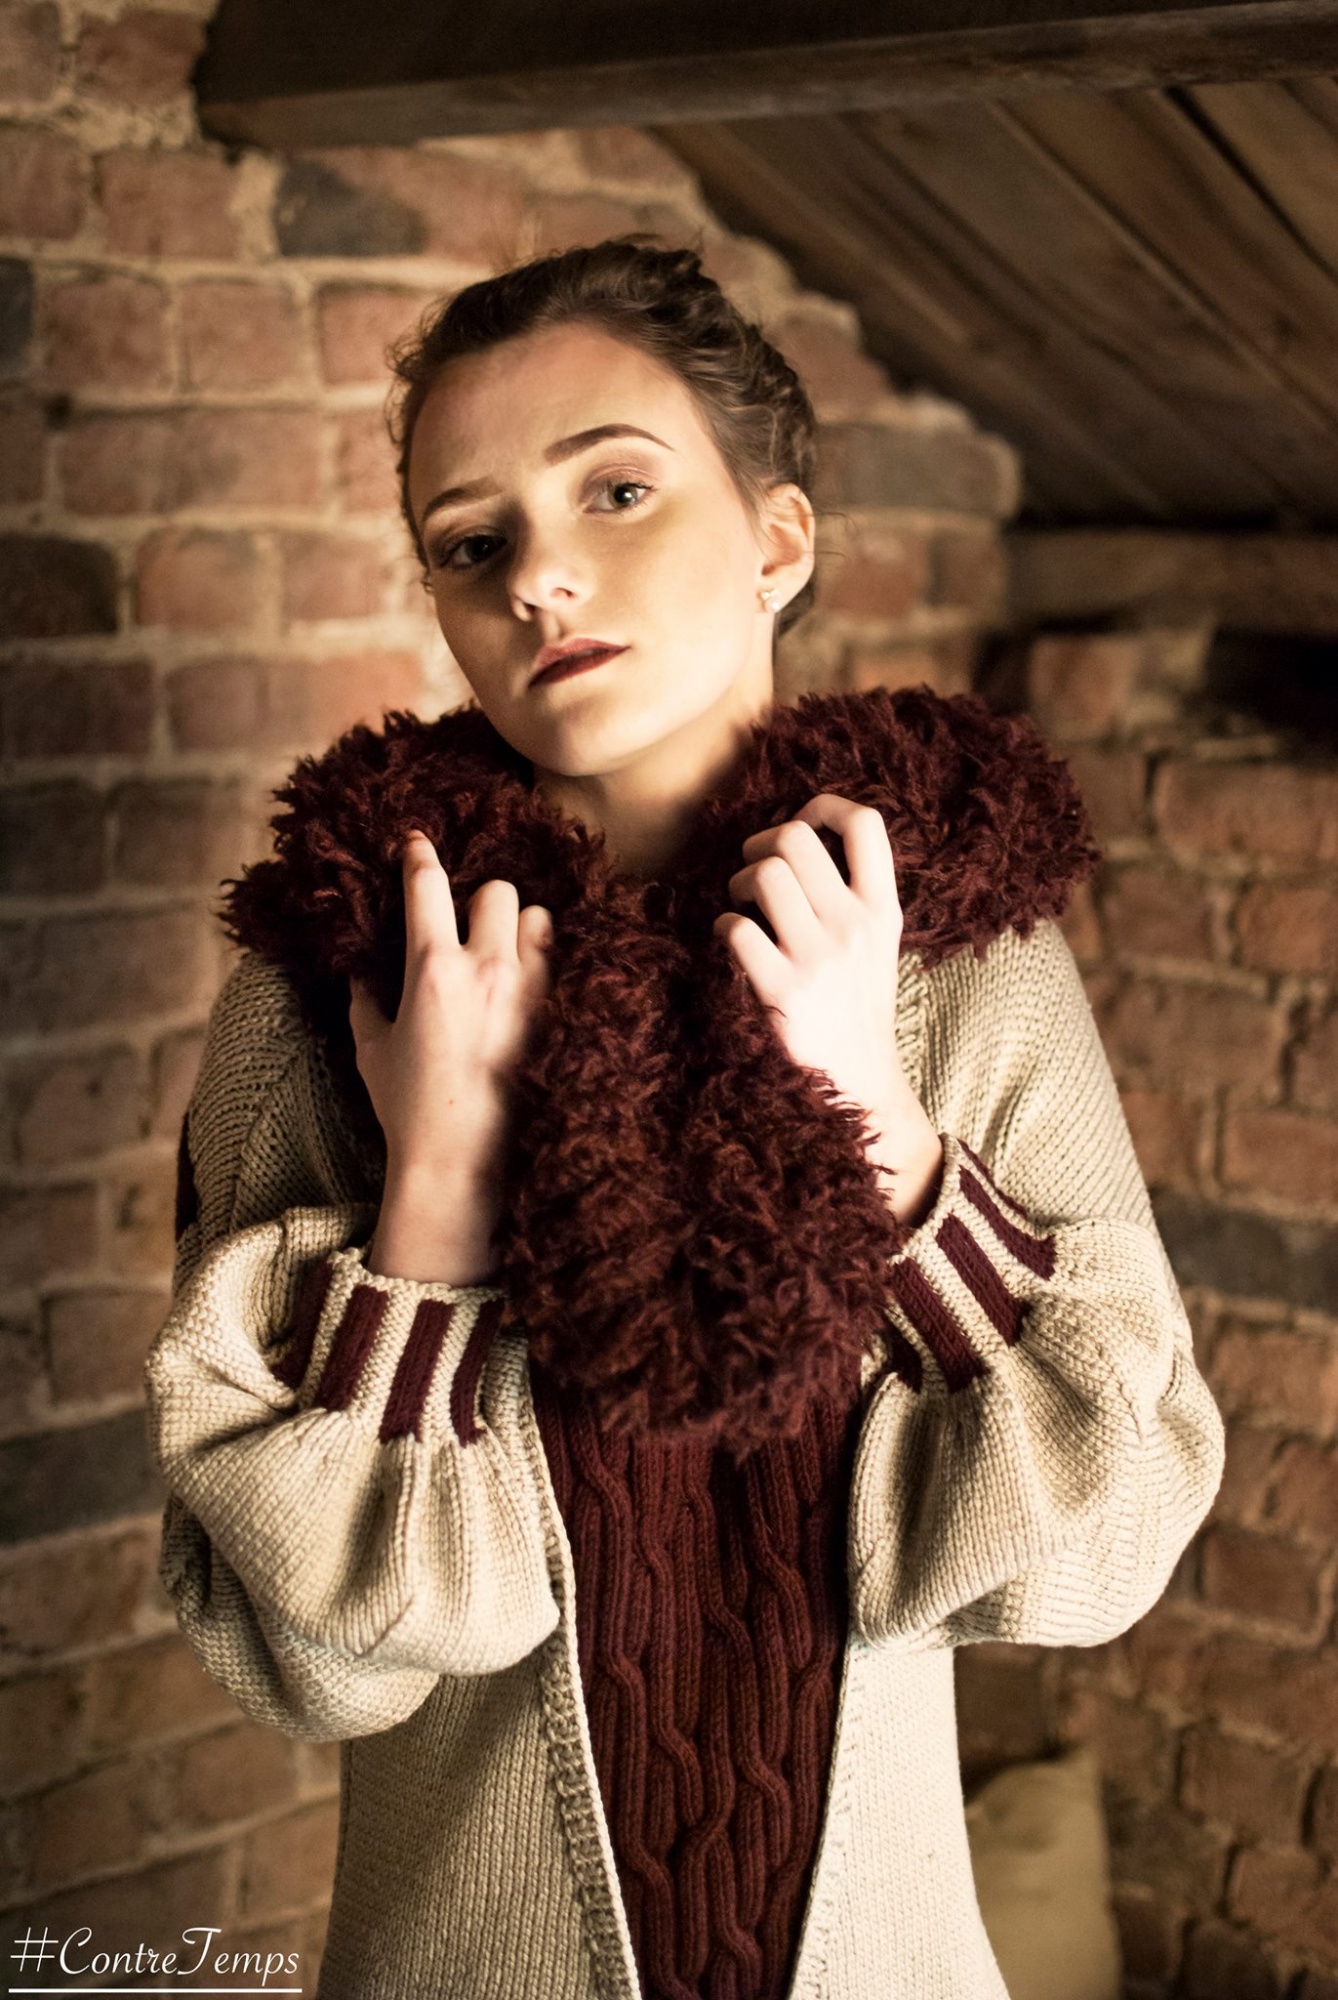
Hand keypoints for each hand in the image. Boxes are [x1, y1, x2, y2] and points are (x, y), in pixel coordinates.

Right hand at [352, 830, 553, 1282]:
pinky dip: (545, 961)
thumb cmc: (408, 1109)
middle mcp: (487, 970)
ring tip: (504, 953)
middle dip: (480, 899)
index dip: (420, 855)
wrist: (462, 1162)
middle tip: (467, 925)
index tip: (417, 841)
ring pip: (538, 918)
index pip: (429, 886)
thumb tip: (362, 968)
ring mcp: (531, 993)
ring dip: (519, 926)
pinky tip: (531, 982)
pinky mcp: (558, 1016)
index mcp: (431, 970)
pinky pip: (561, 960)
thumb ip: (365, 997)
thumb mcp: (371, 1048)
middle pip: (497, 889)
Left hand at [713, 792, 942, 1226]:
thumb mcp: (876, 946)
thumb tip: (800, 839)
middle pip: (796, 836)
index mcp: (883, 910)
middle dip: (762, 845)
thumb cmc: (856, 1010)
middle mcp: (855, 926)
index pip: (866, 823)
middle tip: (755, 874)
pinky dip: (722, 930)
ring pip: (763, 874)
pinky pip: (735, 928)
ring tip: (740, 909)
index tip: (805, 821)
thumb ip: (852, 896)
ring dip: (737, 884)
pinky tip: (732, 947)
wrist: (860, 1087)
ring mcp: (820, 958)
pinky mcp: (783, 992)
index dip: (825, 804)